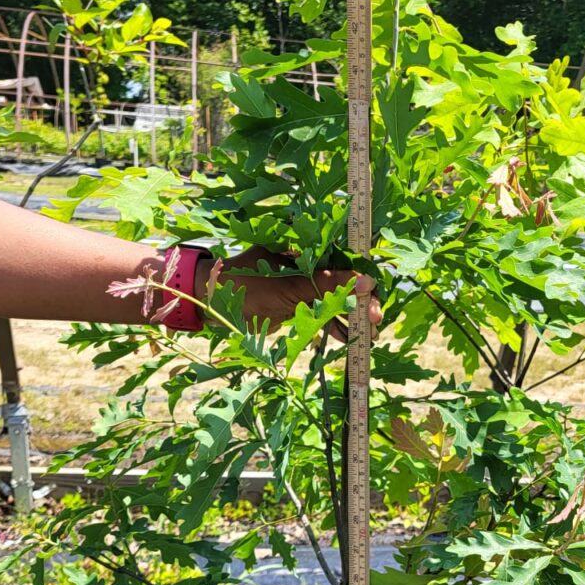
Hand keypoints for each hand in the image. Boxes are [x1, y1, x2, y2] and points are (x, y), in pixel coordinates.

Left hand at [195, 246, 381, 334]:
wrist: (209, 304)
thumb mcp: (288, 287)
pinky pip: (321, 312)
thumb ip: (327, 285)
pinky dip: (334, 325)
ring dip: (351, 316)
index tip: (376, 297)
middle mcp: (306, 260)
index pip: (343, 258)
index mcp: (303, 245)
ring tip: (370, 336)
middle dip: (361, 301)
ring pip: (334, 299)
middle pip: (343, 280)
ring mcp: (301, 282)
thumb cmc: (243, 286)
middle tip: (376, 322)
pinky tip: (350, 339)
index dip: (362, 278)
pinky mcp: (296, 302)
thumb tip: (367, 282)